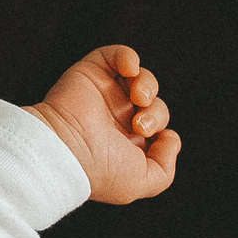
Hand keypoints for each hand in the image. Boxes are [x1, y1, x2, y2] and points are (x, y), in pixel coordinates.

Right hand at [28, 45, 178, 205]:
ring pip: (141, 79)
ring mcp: (105, 94)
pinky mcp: (92, 73)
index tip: (155, 139)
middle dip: (156, 113)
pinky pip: (116, 55)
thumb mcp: (141, 183)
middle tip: (140, 125)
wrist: (65, 149)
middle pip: (154, 104)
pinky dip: (128, 57)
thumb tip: (171, 139)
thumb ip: (165, 170)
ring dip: (148, 85)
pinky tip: (130, 70)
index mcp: (127, 143)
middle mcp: (116, 118)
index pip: (158, 129)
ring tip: (139, 98)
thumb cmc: (99, 170)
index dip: (164, 132)